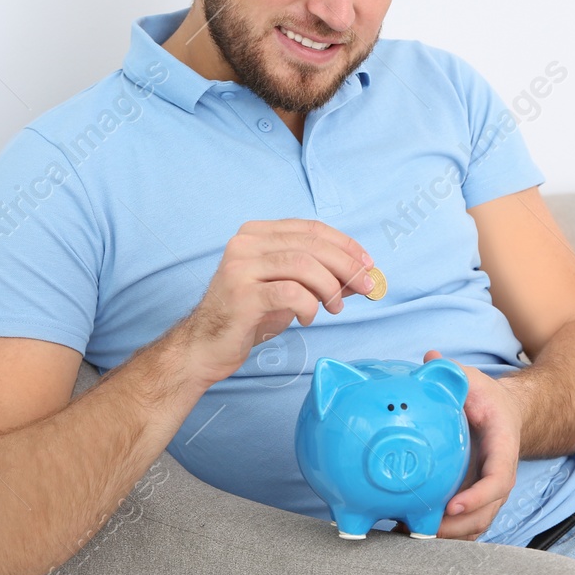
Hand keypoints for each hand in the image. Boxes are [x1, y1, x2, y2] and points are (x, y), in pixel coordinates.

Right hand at [180, 219, 375, 388]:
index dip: (345, 244)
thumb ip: (322, 278)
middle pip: (310, 244)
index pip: (311, 228)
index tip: (368, 263)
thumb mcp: (289, 290)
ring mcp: (240, 267)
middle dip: (346, 265)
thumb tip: (363, 275)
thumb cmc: (250, 315)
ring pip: (303, 264)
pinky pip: (290, 292)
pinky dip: (309, 305)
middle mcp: (245, 243)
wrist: (206, 346)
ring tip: (334, 307)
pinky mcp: (241, 295)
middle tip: (365, 286)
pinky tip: (307, 318)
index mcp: (256, 233)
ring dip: (330, 287)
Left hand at [422, 349, 524, 540]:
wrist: (505, 413)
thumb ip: (455, 372)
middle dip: (457, 527)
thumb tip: (430, 357)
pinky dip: (446, 533)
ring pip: (476, 524)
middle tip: (420, 528)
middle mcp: (500, 475)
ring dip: (448, 535)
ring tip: (412, 531)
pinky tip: (415, 529)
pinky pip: (466, 523)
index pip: (499, 480)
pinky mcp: (476, 497)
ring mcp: (489, 490)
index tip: (452, 505)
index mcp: (504, 448)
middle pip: (487, 513)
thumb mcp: (475, 380)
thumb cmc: (487, 398)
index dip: (478, 497)